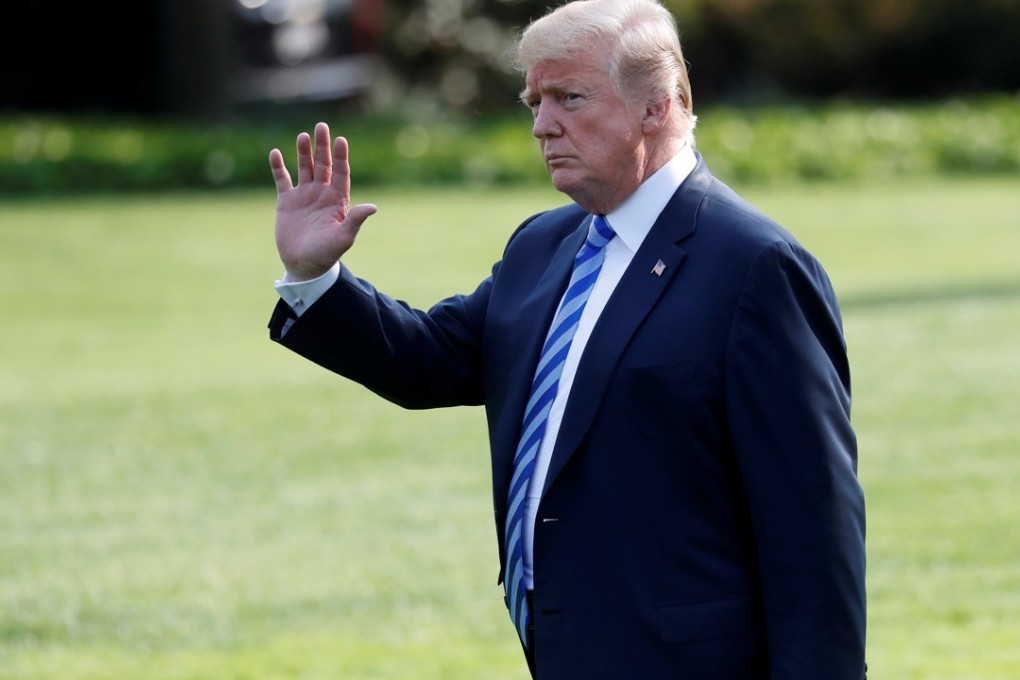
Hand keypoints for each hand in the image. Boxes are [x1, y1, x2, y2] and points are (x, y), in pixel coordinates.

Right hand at [269, 122, 377, 280]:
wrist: (303, 266)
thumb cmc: (326, 254)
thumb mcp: (342, 238)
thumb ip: (355, 221)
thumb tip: (373, 207)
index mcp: (337, 200)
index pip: (341, 173)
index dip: (341, 157)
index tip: (340, 140)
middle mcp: (322, 194)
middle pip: (323, 165)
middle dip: (322, 147)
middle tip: (322, 126)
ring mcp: (304, 196)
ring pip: (304, 168)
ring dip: (303, 152)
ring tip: (303, 136)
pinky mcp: (287, 201)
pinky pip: (282, 180)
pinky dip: (278, 167)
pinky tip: (276, 153)